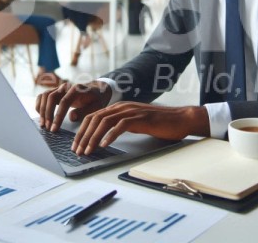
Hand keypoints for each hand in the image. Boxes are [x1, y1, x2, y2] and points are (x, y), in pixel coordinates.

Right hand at [35, 80, 111, 131]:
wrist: (96, 90)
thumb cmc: (96, 99)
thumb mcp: (96, 106)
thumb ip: (85, 111)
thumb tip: (71, 117)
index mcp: (77, 89)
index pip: (64, 102)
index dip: (57, 116)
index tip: (54, 128)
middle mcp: (66, 86)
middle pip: (51, 97)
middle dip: (47, 113)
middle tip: (47, 128)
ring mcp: (60, 88)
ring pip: (45, 96)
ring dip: (42, 110)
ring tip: (43, 124)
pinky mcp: (56, 92)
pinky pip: (43, 96)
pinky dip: (40, 105)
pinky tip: (41, 115)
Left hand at [71, 102, 209, 155]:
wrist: (180, 119)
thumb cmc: (159, 123)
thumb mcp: (135, 123)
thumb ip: (121, 125)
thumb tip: (103, 137)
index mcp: (120, 107)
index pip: (94, 116)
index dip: (82, 131)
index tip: (77, 145)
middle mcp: (123, 106)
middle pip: (95, 118)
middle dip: (83, 135)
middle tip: (78, 150)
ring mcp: (132, 111)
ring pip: (105, 121)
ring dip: (93, 137)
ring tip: (88, 150)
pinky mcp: (140, 118)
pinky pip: (120, 125)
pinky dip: (110, 135)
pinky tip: (105, 145)